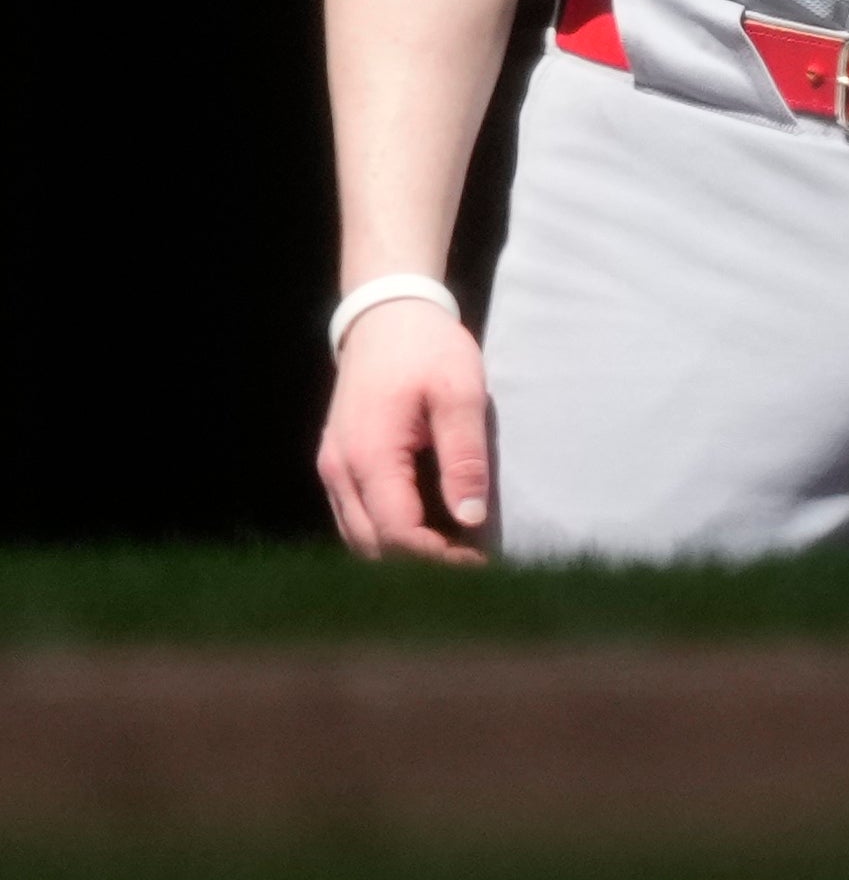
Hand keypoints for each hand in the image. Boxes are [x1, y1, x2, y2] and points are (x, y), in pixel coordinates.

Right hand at [319, 304, 493, 560]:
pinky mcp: (338, 467)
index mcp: (369, 457)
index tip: (479, 569)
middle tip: (472, 570)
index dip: (436, 559)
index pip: (397, 532)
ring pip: (360, 537)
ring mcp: (332, 472)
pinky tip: (428, 532)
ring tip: (455, 556)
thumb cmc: (427, 349)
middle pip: (373, 545)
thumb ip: (464, 455)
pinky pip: (357, 517)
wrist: (384, 316)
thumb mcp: (460, 392)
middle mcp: (339, 473)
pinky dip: (388, 534)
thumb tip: (470, 518)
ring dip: (403, 555)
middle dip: (420, 565)